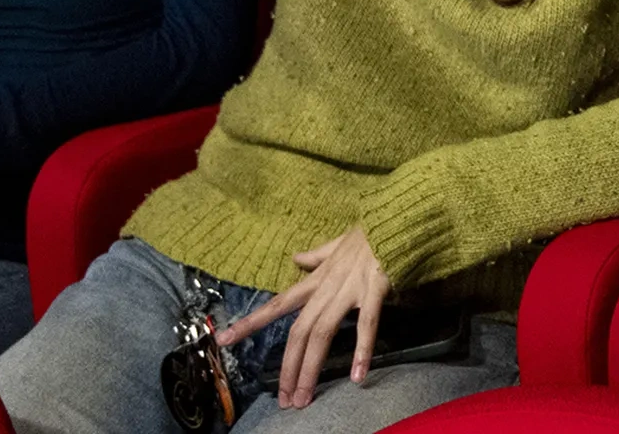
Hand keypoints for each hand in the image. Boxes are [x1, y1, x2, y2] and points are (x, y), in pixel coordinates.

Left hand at [217, 225, 390, 408]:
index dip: (251, 322)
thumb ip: (316, 256)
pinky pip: (366, 324)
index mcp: (316, 280)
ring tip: (304, 396)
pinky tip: (358, 376)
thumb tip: (296, 258)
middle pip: (299, 332)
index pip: (278, 304)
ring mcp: (348, 290)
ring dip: (311, 368)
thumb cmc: (368, 234)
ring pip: (322, 333)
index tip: (224, 340)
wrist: (394, 219)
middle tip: (284, 399)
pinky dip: (361, 350)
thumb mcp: (336, 244)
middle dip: (288, 367)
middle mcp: (326, 288)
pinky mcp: (373, 290)